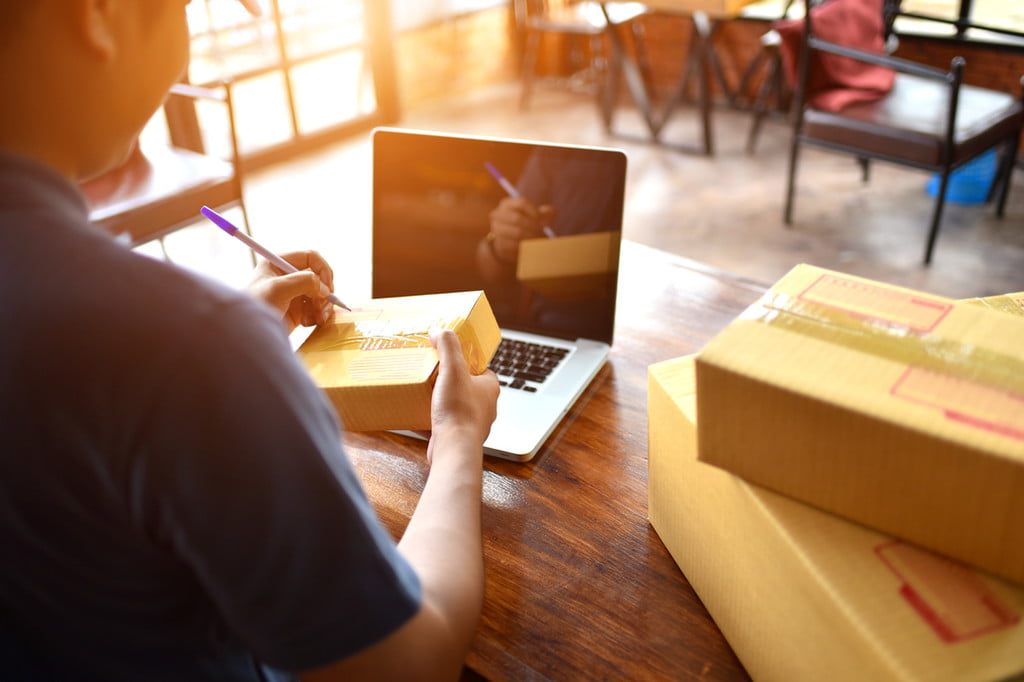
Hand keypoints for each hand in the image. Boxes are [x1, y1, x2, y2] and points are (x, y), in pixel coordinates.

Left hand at [245, 250, 336, 331]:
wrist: (246, 336)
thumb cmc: (255, 308)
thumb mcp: (277, 289)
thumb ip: (303, 281)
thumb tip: (324, 287)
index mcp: (279, 264)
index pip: (310, 257)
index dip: (323, 269)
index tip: (328, 287)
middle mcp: (287, 277)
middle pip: (319, 277)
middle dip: (324, 293)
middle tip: (321, 306)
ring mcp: (293, 294)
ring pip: (321, 295)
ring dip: (323, 306)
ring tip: (318, 318)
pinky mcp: (297, 311)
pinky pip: (317, 309)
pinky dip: (317, 316)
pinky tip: (307, 323)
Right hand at [425, 330, 498, 464]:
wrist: (454, 448)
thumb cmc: (458, 410)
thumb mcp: (452, 369)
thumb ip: (448, 346)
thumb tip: (440, 331)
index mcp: (489, 388)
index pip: (481, 368)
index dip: (466, 361)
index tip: (450, 357)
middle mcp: (485, 406)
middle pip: (467, 387)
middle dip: (451, 381)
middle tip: (433, 373)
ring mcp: (472, 423)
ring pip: (456, 406)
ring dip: (441, 401)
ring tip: (424, 393)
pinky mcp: (458, 436)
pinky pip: (444, 424)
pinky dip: (431, 420)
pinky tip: (416, 415)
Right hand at [487, 197, 555, 262]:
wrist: (510, 243)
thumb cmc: (526, 225)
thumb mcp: (536, 217)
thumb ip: (546, 213)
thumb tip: (550, 212)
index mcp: (507, 204)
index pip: (522, 203)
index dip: (535, 212)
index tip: (544, 221)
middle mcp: (498, 215)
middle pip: (517, 218)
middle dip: (534, 227)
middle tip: (543, 233)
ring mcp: (496, 230)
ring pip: (517, 233)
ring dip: (532, 237)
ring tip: (540, 240)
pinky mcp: (499, 245)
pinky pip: (516, 246)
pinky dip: (526, 246)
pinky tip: (532, 247)